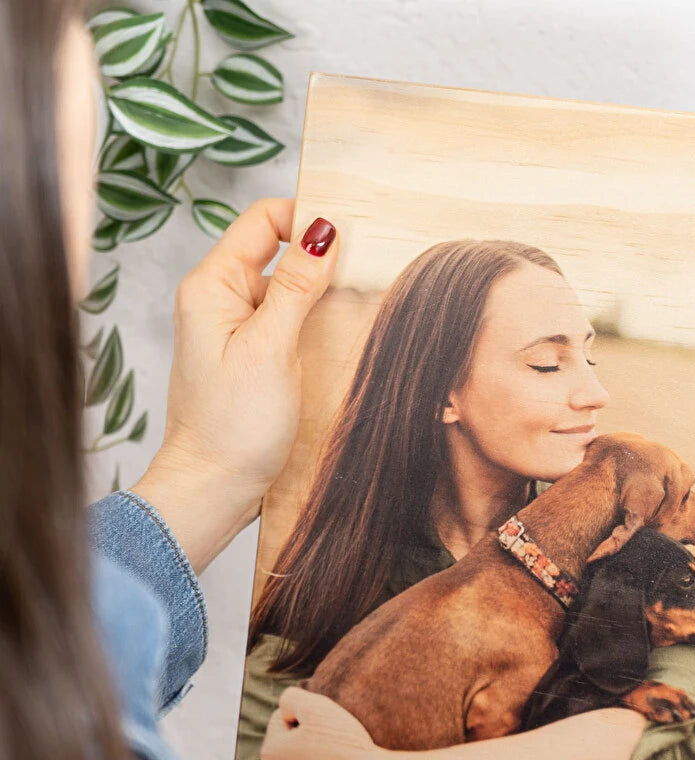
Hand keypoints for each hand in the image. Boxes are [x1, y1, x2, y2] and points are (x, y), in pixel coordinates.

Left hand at [131, 199, 339, 573]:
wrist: (215, 488)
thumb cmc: (233, 425)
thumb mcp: (271, 348)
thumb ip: (297, 286)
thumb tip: (323, 229)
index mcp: (214, 286)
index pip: (263, 221)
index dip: (306, 220)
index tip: (350, 240)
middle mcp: (223, 300)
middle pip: (280, 254)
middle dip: (323, 263)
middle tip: (364, 281)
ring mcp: (239, 330)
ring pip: (291, 292)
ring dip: (324, 300)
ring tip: (356, 319)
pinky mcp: (255, 358)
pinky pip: (291, 325)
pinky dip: (317, 328)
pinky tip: (339, 346)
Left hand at [261, 687, 396, 759]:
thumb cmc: (347, 745)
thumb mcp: (319, 707)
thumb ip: (291, 698)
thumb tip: (285, 708)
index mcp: (271, 751)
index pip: (280, 721)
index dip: (304, 717)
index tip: (326, 727)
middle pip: (282, 750)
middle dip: (297, 744)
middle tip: (328, 746)